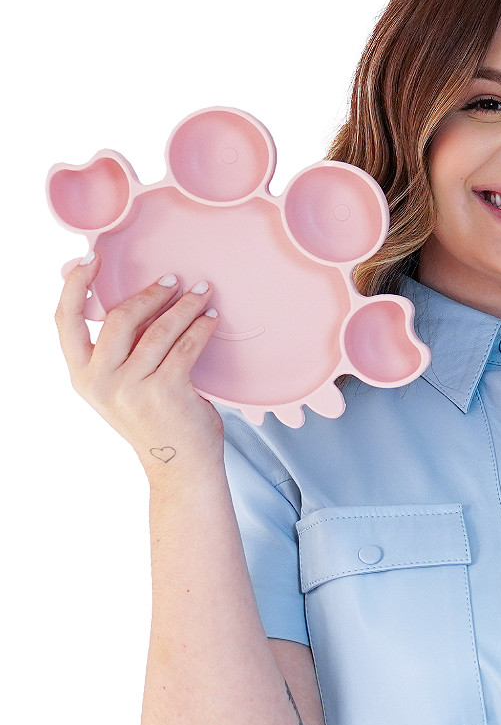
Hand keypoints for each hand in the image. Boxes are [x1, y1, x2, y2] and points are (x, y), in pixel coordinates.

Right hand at [54, 251, 224, 474]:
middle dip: (150, 293)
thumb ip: (117, 353)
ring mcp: (131, 388)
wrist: (179, 465)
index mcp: (82, 376)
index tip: (90, 258)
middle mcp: (100, 381)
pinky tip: (211, 318)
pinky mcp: (165, 391)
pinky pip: (186, 346)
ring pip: (159, 330)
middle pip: (120, 318)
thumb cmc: (156, 420)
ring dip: (184, 305)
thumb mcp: (122, 387)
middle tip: (173, 279)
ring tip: (202, 293)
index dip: (74, 286)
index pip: (65, 322)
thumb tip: (130, 302)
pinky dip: (201, 328)